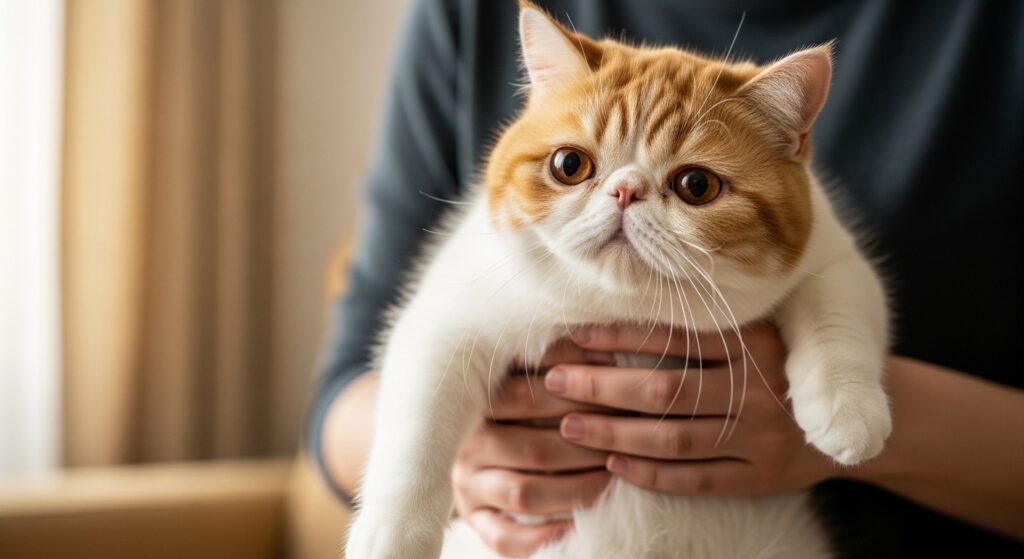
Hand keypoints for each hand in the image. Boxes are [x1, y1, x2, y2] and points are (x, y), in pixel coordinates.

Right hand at [452, 341, 613, 557]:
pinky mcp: (477, 523)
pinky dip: (546, 535)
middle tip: (630, 433)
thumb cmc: (518, 412)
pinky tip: (581, 525)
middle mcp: (468, 447)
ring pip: (525, 493)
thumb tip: (605, 349)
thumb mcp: (525, 384)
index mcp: (477, 405)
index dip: (572, 386)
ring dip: (578, 486)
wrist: (468, 457)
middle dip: (588, 442)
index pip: (522, 393)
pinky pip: (508, 538)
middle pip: (534, 446)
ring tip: (615, 476)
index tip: (613, 377)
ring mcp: (468, 489)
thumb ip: (553, 370)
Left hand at [545, 324, 838, 495]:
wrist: (862, 418)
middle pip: (665, 391)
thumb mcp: (766, 327)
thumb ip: (711, 318)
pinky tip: (613, 465)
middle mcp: (760, 391)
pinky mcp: (762, 477)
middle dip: (601, 387)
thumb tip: (631, 298)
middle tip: (553, 382)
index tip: (574, 334)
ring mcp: (762, 439)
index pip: (676, 339)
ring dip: (614, 433)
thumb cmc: (793, 360)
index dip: (620, 338)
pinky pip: (698, 479)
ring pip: (674, 440)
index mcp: (758, 343)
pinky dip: (652, 474)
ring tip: (569, 425)